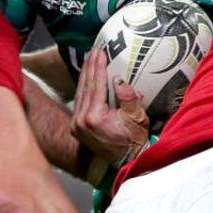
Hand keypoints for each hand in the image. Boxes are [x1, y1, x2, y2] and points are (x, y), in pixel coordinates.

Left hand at [71, 49, 149, 168]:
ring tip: (90, 58)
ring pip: (80, 92)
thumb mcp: (137, 118)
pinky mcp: (76, 127)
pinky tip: (87, 76)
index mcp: (94, 118)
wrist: (125, 162)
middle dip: (90, 66)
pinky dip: (83, 87)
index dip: (99, 67)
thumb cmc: (134, 140)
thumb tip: (118, 79)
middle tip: (95, 50)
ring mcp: (76, 125)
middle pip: (86, 86)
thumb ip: (128, 98)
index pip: (96, 86)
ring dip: (85, 74)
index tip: (101, 52)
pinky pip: (80, 101)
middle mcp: (81, 121)